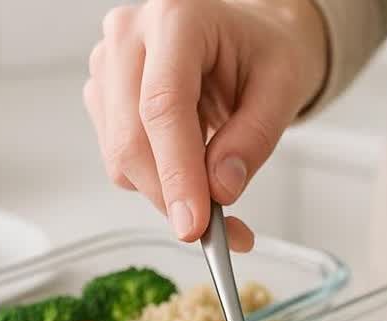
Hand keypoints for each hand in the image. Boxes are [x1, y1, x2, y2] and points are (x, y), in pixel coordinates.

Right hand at [85, 0, 328, 249]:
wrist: (247, 39)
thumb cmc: (264, 52)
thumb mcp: (283, 88)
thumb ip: (254, 137)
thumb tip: (221, 188)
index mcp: (176, 19)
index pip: (163, 106)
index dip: (177, 172)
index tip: (194, 224)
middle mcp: (129, 37)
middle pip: (132, 138)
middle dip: (172, 195)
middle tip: (218, 234)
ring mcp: (108, 66)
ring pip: (121, 157)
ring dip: (168, 193)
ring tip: (219, 194)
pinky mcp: (103, 97)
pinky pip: (121, 160)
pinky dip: (159, 183)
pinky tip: (193, 171)